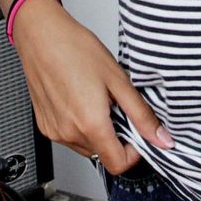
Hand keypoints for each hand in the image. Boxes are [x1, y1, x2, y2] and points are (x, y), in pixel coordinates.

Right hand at [11, 0, 173, 174]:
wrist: (40, 35)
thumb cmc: (75, 49)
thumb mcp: (118, 79)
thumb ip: (141, 114)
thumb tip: (161, 138)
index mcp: (90, 123)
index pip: (118, 165)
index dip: (133, 153)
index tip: (137, 133)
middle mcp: (69, 133)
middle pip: (103, 154)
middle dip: (116, 136)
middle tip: (116, 106)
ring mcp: (54, 131)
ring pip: (87, 146)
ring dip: (98, 131)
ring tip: (96, 99)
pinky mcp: (45, 125)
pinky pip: (70, 137)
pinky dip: (80, 125)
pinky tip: (80, 99)